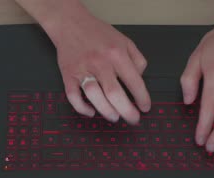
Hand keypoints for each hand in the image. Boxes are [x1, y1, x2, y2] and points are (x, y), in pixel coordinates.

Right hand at [49, 5, 149, 123]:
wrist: (70, 23)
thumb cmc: (98, 34)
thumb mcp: (125, 41)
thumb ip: (137, 59)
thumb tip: (140, 79)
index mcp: (117, 54)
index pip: (134, 81)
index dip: (142, 98)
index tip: (145, 107)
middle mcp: (100, 62)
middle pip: (115, 93)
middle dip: (127, 111)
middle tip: (133, 119)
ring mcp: (82, 69)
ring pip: (94, 96)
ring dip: (106, 111)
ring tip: (115, 117)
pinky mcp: (68, 75)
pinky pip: (73, 96)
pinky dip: (82, 108)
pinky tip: (91, 111)